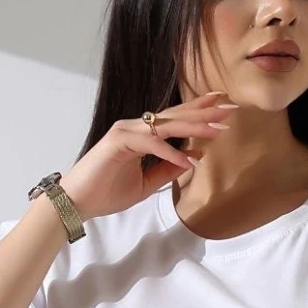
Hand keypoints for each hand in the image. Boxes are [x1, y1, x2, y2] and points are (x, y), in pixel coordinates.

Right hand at [57, 90, 239, 220]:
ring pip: (166, 125)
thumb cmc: (106, 192)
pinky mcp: (118, 142)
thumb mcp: (147, 183)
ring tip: (218, 130)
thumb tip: (196, 157)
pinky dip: (171, 153)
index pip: (175, 119)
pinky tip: (189, 160)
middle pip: (175, 116)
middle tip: (230, 107)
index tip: (222, 105)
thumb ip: (168, 169)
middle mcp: (135, 127)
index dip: (198, 111)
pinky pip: (151, 144)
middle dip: (204, 112)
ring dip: (194, 127)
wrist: (77, 202)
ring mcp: (126, 131)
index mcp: (142, 134)